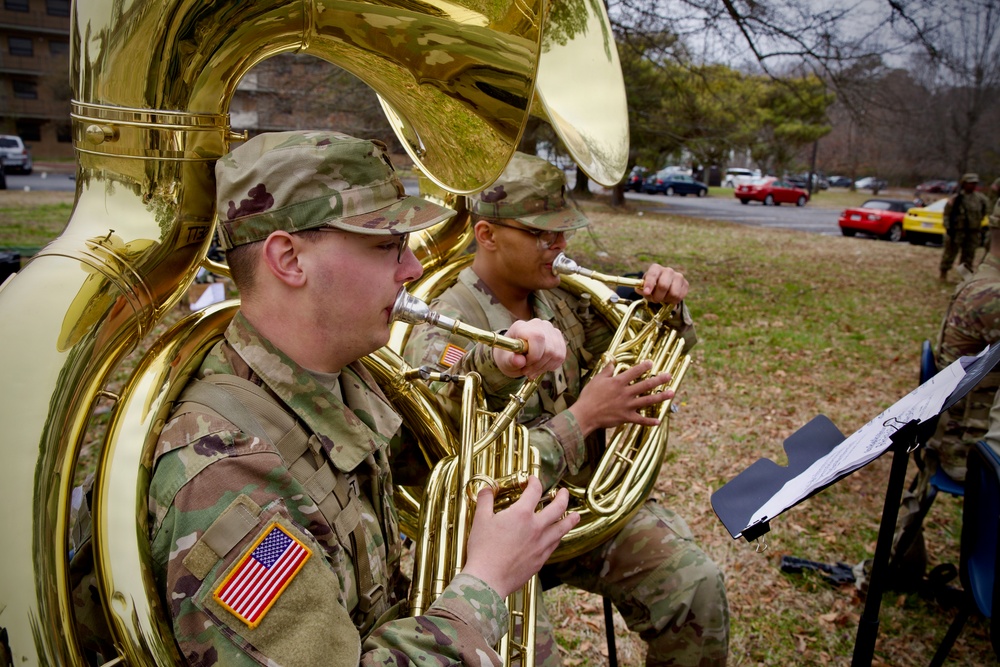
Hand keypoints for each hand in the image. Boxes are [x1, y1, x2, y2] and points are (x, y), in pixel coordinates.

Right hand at [462, 476, 578, 598]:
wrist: (488, 579)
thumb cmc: (483, 550)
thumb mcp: (480, 520)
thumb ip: (485, 501)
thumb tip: (487, 490)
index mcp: (522, 514)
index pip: (534, 491)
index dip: (535, 482)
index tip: (533, 480)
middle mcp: (536, 527)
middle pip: (558, 508)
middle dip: (563, 497)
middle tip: (564, 492)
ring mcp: (541, 544)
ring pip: (562, 528)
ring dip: (570, 519)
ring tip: (575, 515)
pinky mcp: (541, 560)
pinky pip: (555, 545)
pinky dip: (559, 537)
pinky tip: (558, 537)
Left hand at [493, 319, 566, 378]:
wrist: (514, 354)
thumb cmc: (508, 356)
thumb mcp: (505, 361)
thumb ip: (511, 360)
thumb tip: (519, 361)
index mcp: (521, 326)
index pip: (537, 337)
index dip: (534, 355)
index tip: (525, 365)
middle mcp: (538, 324)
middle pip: (549, 348)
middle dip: (538, 365)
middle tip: (527, 371)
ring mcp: (550, 330)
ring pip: (556, 354)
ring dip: (544, 367)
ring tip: (533, 370)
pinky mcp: (558, 338)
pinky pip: (561, 356)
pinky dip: (551, 366)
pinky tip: (541, 367)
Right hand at [568, 360, 672, 436]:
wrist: (585, 414)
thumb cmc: (589, 396)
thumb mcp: (597, 380)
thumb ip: (606, 371)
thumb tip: (611, 362)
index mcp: (618, 382)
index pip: (634, 372)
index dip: (644, 366)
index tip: (651, 363)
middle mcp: (626, 393)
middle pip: (646, 385)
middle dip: (659, 379)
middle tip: (669, 376)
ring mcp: (627, 405)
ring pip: (647, 400)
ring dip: (660, 397)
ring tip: (671, 393)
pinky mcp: (626, 417)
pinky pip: (640, 420)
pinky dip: (649, 422)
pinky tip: (658, 421)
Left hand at [638, 263, 687, 304]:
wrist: (665, 287)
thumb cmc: (652, 286)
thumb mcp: (644, 287)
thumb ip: (641, 288)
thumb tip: (640, 290)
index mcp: (656, 268)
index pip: (652, 275)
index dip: (649, 284)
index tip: (646, 292)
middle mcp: (668, 270)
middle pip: (663, 285)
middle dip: (657, 297)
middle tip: (655, 300)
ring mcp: (678, 276)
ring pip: (673, 293)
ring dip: (666, 300)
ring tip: (663, 298)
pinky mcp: (685, 284)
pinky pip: (680, 296)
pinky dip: (674, 301)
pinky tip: (670, 298)